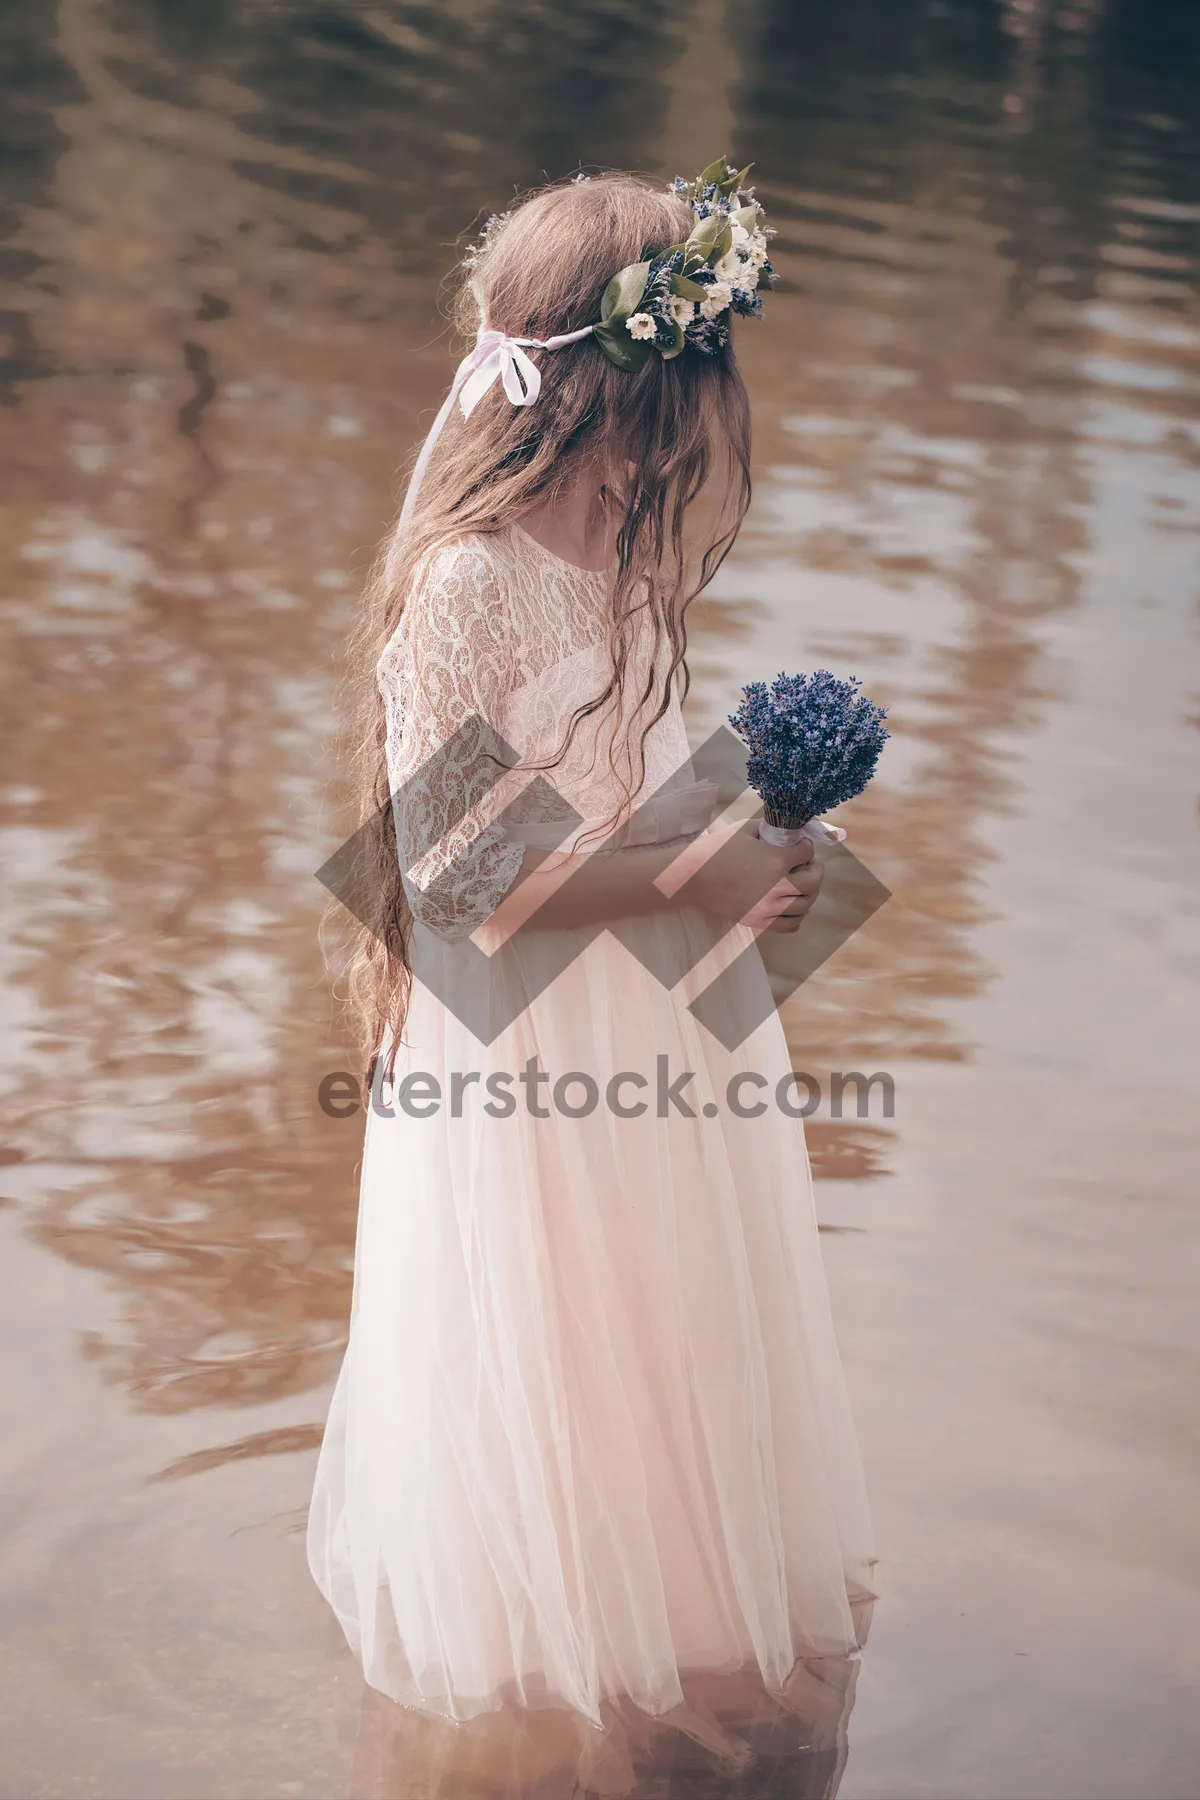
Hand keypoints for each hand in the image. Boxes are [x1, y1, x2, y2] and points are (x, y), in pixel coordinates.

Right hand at [690, 819, 825, 933]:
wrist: (693, 877)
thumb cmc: (717, 849)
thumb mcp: (745, 830)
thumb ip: (770, 830)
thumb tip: (789, 833)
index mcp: (776, 861)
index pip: (806, 853)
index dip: (806, 847)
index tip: (802, 846)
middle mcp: (777, 887)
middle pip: (813, 882)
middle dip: (815, 870)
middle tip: (810, 865)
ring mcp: (768, 907)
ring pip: (805, 905)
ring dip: (809, 893)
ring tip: (802, 886)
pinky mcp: (759, 921)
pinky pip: (790, 925)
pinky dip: (798, 916)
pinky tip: (793, 906)